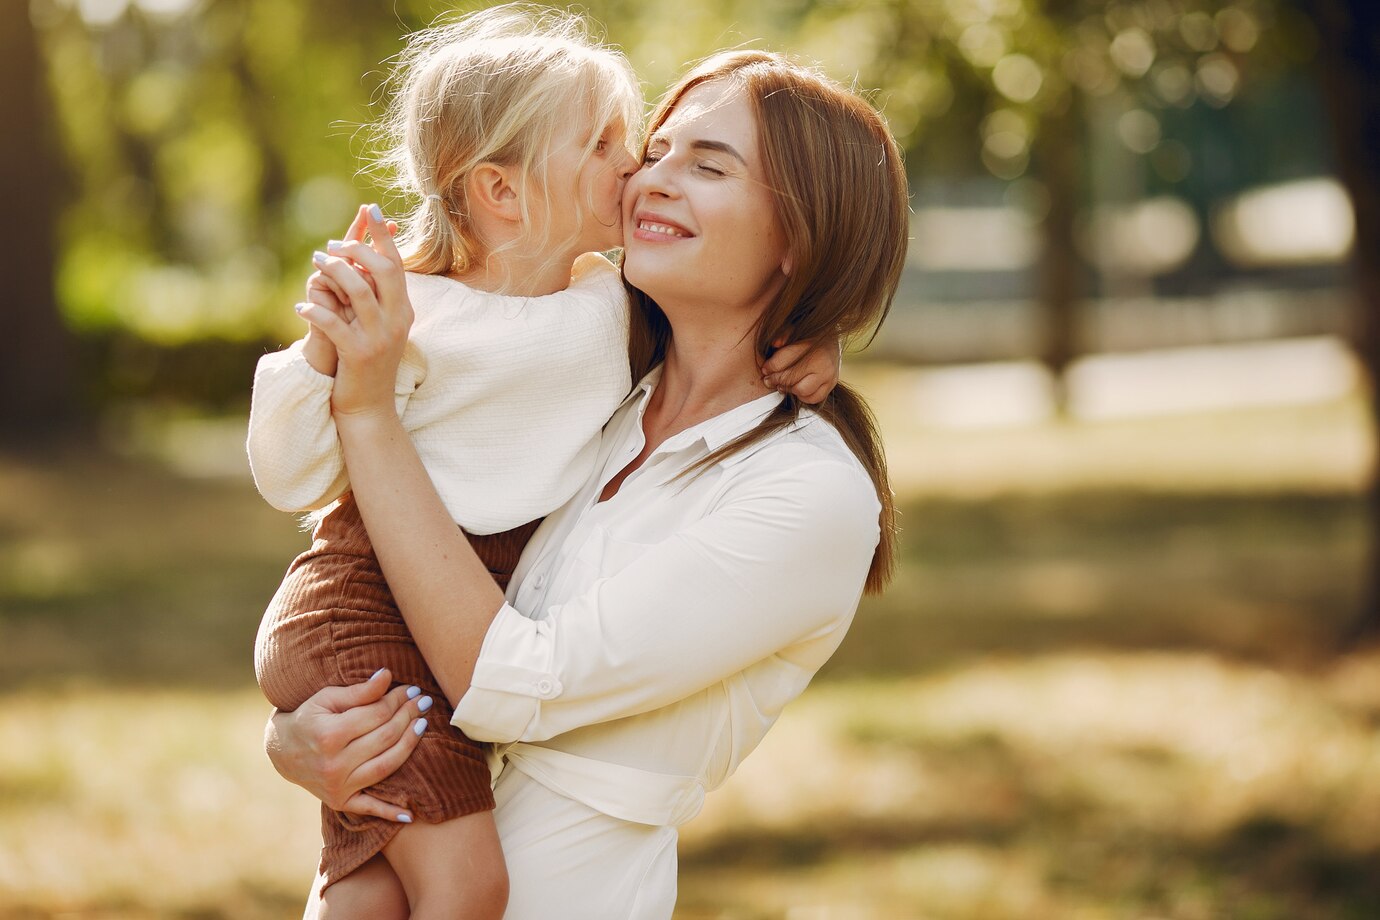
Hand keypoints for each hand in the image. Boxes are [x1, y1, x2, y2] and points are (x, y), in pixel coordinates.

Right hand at [265, 667, 429, 821]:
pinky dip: (390, 812)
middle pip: (386, 738)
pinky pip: (369, 808)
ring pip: (387, 766)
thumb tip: (388, 675)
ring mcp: (338, 787)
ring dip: (410, 745)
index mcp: (328, 735)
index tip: (413, 689)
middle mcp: (333, 764)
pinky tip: (412, 814)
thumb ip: (359, 691)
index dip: (399, 699)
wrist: (282, 751)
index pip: (377, 714)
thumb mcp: (327, 698)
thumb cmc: (308, 717)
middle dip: (409, 716)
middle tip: (424, 701)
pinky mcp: (340, 802)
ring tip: (423, 725)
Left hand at [296, 204, 412, 421]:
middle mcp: (397, 321)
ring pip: (359, 291)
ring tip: (316, 263)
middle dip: (356, 249)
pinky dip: (315, 311)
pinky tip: (300, 306)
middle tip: (333, 246)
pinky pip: (334, 324)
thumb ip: (376, 298)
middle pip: (382, 270)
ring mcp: (379, 338)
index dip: (382, 235)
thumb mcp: (378, 328)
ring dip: (335, 272)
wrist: (370, 408)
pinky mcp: (358, 354)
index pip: (396, 264)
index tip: (371, 209)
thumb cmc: (368, 364)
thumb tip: (362, 263)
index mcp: (404, 311)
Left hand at [761, 335, 842, 404]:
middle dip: (775, 380)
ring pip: (802, 390)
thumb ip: (784, 334)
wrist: (831, 340)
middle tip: (768, 380)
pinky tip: (796, 388)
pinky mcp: (831, 384)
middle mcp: (821, 360)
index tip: (764, 369)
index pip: (784, 359)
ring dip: (788, 389)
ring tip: (781, 385)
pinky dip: (802, 396)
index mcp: (811, 344)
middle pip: (791, 378)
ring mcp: (829, 374)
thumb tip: (775, 343)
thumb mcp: (796, 330)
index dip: (770, 367)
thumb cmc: (808, 336)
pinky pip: (813, 398)